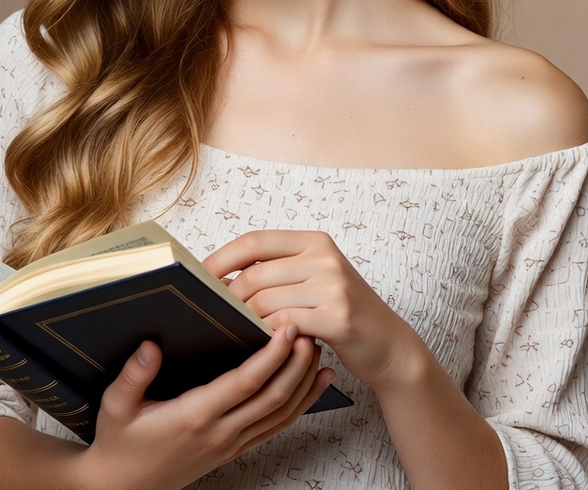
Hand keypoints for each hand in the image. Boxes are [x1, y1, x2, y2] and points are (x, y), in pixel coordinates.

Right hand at [76, 323, 333, 489]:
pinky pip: (276, 426)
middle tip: (310, 329)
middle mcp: (219, 432)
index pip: (244, 384)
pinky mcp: (234, 449)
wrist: (122, 487)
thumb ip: (133, 375)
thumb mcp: (115, 406)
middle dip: (297, 363)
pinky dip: (301, 404)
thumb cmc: (119, 442)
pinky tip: (315, 384)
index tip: (287, 329)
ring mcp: (230, 444)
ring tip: (317, 349)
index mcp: (194, 416)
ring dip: (304, 382)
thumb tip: (150, 345)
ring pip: (281, 414)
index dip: (271, 356)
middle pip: (273, 398)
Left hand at [205, 230, 410, 389]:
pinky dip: (267, 337)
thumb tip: (221, 281)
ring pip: (265, 302)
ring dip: (245, 322)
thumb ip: (277, 272)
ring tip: (235, 334)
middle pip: (255, 275)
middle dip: (229, 299)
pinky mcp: (338, 317)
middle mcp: (324, 257)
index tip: (199, 276)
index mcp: (313, 241)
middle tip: (213, 316)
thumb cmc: (341, 312)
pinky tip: (263, 346)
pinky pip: (285, 325)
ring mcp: (333, 286)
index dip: (221, 258)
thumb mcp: (314, 279)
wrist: (389, 344)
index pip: (254, 241)